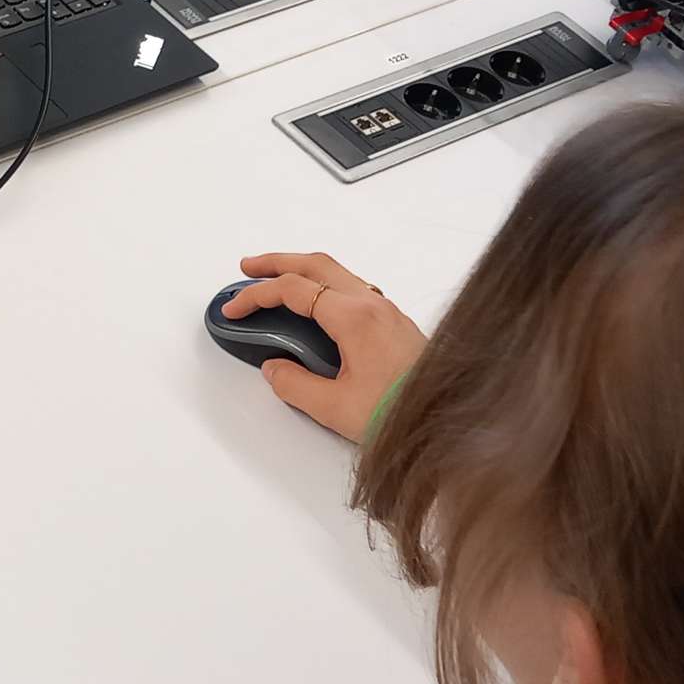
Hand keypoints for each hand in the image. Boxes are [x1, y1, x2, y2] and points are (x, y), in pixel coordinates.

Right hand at [229, 251, 427, 442]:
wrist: (448, 422)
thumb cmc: (399, 414)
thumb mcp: (334, 407)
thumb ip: (295, 384)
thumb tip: (275, 368)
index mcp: (354, 318)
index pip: (293, 290)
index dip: (257, 295)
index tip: (235, 309)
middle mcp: (373, 305)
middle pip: (316, 265)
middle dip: (278, 261)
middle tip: (248, 268)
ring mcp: (387, 312)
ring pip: (338, 273)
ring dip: (303, 271)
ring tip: (278, 281)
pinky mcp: (395, 324)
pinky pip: (353, 288)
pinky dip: (324, 285)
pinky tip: (316, 304)